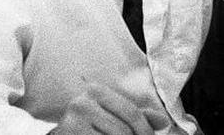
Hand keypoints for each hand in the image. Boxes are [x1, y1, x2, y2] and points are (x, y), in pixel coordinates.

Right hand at [50, 83, 169, 134]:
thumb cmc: (89, 124)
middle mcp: (82, 104)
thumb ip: (136, 116)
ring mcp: (72, 123)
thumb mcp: (111, 113)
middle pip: (123, 132)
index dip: (145, 130)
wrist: (59, 132)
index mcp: (96, 92)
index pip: (131, 112)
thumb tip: (163, 121)